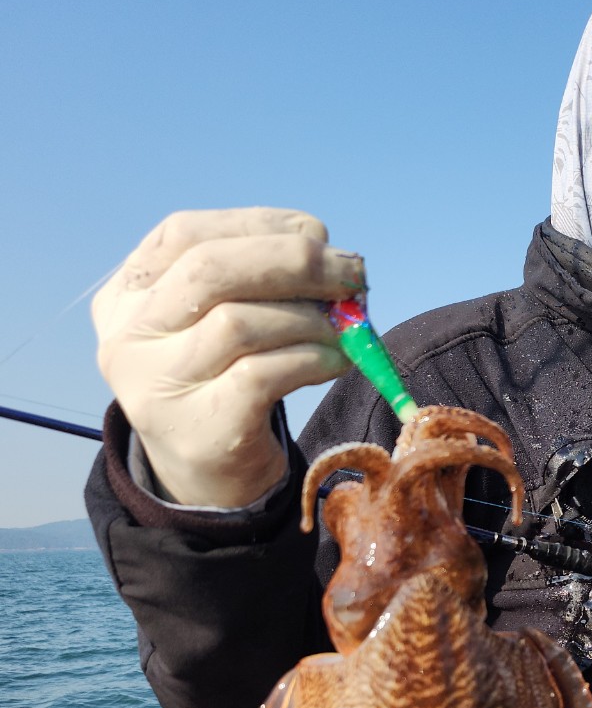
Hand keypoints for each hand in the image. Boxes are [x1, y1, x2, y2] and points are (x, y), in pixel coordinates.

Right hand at [93, 207, 364, 506]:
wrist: (207, 480)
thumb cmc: (221, 383)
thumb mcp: (217, 322)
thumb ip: (254, 281)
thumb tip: (331, 258)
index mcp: (125, 296)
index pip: (185, 234)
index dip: (259, 227)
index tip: (316, 235)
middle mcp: (127, 338)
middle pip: (209, 269)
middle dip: (293, 262)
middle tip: (352, 273)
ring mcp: (157, 387)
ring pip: (238, 322)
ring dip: (310, 318)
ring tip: (346, 330)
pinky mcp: (200, 428)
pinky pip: (262, 375)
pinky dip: (312, 359)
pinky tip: (336, 362)